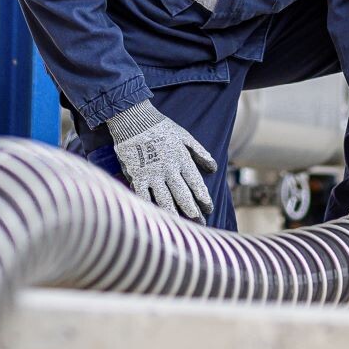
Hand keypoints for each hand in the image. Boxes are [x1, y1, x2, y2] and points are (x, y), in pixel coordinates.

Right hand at [107, 100, 216, 220]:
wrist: (134, 121)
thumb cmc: (161, 128)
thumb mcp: (185, 136)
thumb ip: (199, 152)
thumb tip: (214, 168)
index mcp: (181, 159)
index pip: (195, 182)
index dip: (203, 196)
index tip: (209, 208)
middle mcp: (168, 169)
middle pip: (182, 194)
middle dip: (192, 210)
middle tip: (200, 223)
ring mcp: (152, 174)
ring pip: (164, 199)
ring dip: (173, 214)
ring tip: (180, 227)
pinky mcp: (137, 176)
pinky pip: (144, 196)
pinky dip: (150, 208)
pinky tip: (155, 218)